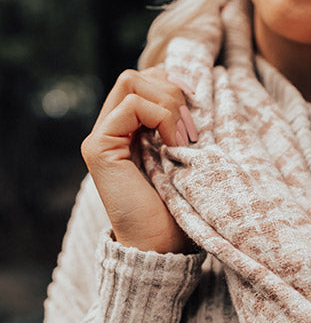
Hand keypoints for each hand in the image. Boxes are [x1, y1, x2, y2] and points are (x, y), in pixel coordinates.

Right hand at [81, 67, 197, 253]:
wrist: (162, 246)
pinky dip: (160, 117)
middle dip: (172, 92)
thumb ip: (180, 126)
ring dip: (168, 103)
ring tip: (184, 138)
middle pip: (137, 76)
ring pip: (131, 81)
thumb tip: (196, 90)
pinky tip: (174, 145)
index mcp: (130, 132)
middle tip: (192, 128)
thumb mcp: (186, 159)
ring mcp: (102, 138)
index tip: (198, 107)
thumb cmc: (179, 211)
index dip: (173, 84)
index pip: (145, 81)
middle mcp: (111, 131)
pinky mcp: (99, 148)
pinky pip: (131, 106)